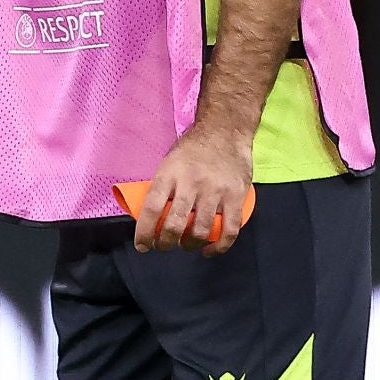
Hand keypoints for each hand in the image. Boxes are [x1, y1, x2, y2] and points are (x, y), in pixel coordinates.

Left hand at [134, 125, 252, 255]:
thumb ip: (162, 188)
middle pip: (175, 225)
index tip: (142, 246)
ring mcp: (216, 190)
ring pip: (201, 231)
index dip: (144, 233)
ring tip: (185, 245)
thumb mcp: (169, 162)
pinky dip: (219, 246)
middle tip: (164, 246)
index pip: (151, 209)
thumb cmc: (193, 149)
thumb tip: (149, 217)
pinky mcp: (236, 196)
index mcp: (169, 174)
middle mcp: (191, 183)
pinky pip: (229, 230)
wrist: (225, 130)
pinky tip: (209, 250)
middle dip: (165, 243)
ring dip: (190, 245)